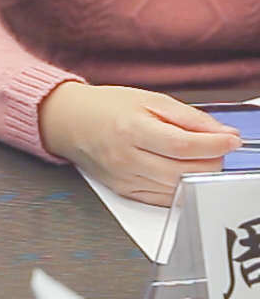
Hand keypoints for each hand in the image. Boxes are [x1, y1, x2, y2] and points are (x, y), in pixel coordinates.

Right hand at [39, 82, 241, 205]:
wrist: (68, 122)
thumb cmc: (106, 107)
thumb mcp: (149, 99)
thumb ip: (189, 118)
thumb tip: (224, 133)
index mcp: (131, 130)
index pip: (183, 145)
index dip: (215, 145)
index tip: (231, 140)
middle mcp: (126, 158)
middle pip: (185, 171)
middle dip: (212, 161)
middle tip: (216, 148)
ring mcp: (125, 178)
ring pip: (178, 188)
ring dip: (198, 175)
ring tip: (199, 158)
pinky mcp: (124, 192)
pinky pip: (164, 199)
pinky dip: (181, 187)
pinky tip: (181, 171)